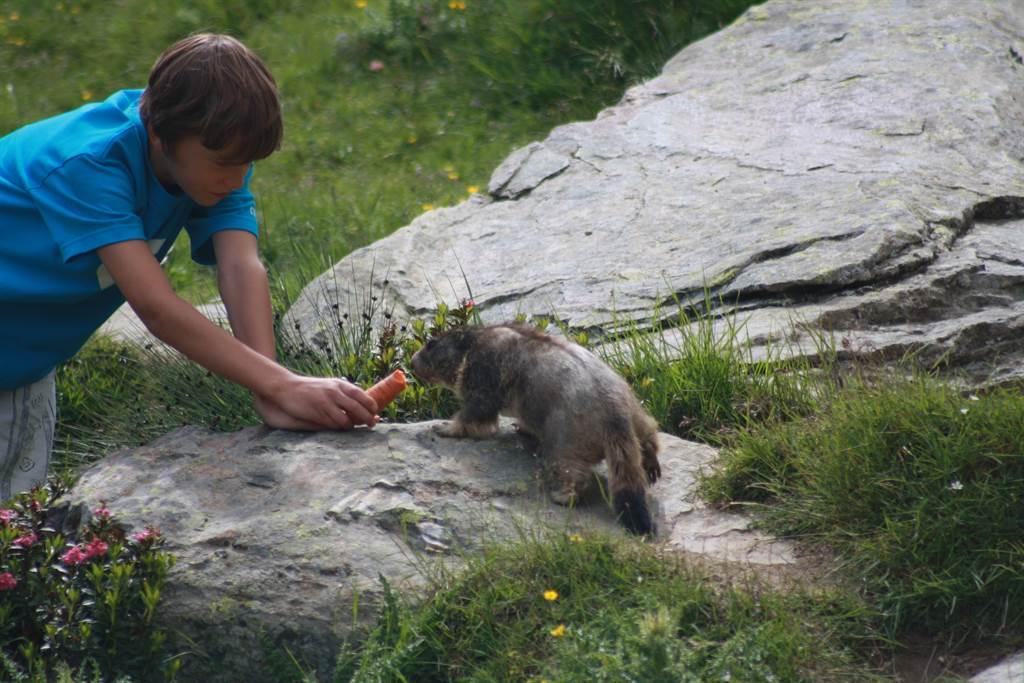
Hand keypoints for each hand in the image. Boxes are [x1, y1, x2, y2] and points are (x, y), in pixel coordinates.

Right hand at [260, 375, 379, 429]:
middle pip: (358, 409)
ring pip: (346, 420)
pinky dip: (338, 428)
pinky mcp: (317, 413)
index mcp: (340, 384)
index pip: (363, 396)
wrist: (286, 387)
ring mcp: (326, 403)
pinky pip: (333, 425)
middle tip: (372, 424)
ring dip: (351, 425)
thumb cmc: (310, 388)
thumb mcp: (329, 385)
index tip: (376, 412)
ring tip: (352, 426)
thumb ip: (343, 393)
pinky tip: (338, 427)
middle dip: (367, 418)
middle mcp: (335, 392)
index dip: (372, 406)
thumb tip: (360, 404)